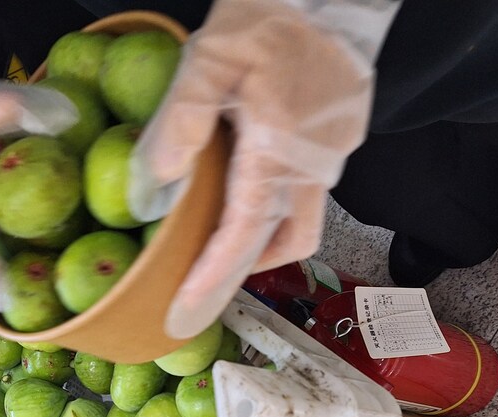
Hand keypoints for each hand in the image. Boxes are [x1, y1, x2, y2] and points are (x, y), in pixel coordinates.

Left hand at [130, 0, 379, 337]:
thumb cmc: (268, 17)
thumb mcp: (210, 58)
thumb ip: (181, 119)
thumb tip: (158, 182)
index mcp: (280, 148)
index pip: (244, 232)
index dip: (214, 275)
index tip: (187, 306)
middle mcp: (313, 165)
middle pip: (283, 244)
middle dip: (240, 272)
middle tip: (201, 287)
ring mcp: (333, 157)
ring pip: (300, 226)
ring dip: (260, 245)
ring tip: (218, 246)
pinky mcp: (340, 145)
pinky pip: (306, 196)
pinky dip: (273, 211)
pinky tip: (245, 199)